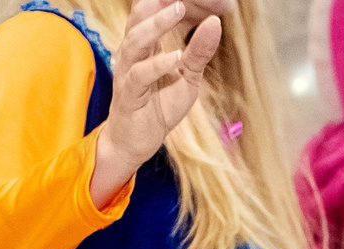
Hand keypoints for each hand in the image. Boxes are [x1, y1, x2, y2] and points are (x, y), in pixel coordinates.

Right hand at [90, 0, 224, 205]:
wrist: (137, 141)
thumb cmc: (159, 106)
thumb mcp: (187, 77)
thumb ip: (198, 52)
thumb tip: (215, 22)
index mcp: (144, 47)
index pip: (148, 15)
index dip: (161, 3)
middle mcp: (132, 55)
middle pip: (139, 21)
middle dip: (158, 5)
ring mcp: (128, 73)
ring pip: (136, 42)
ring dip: (157, 26)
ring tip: (177, 11)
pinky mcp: (129, 94)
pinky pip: (140, 75)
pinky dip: (158, 64)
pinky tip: (175, 58)